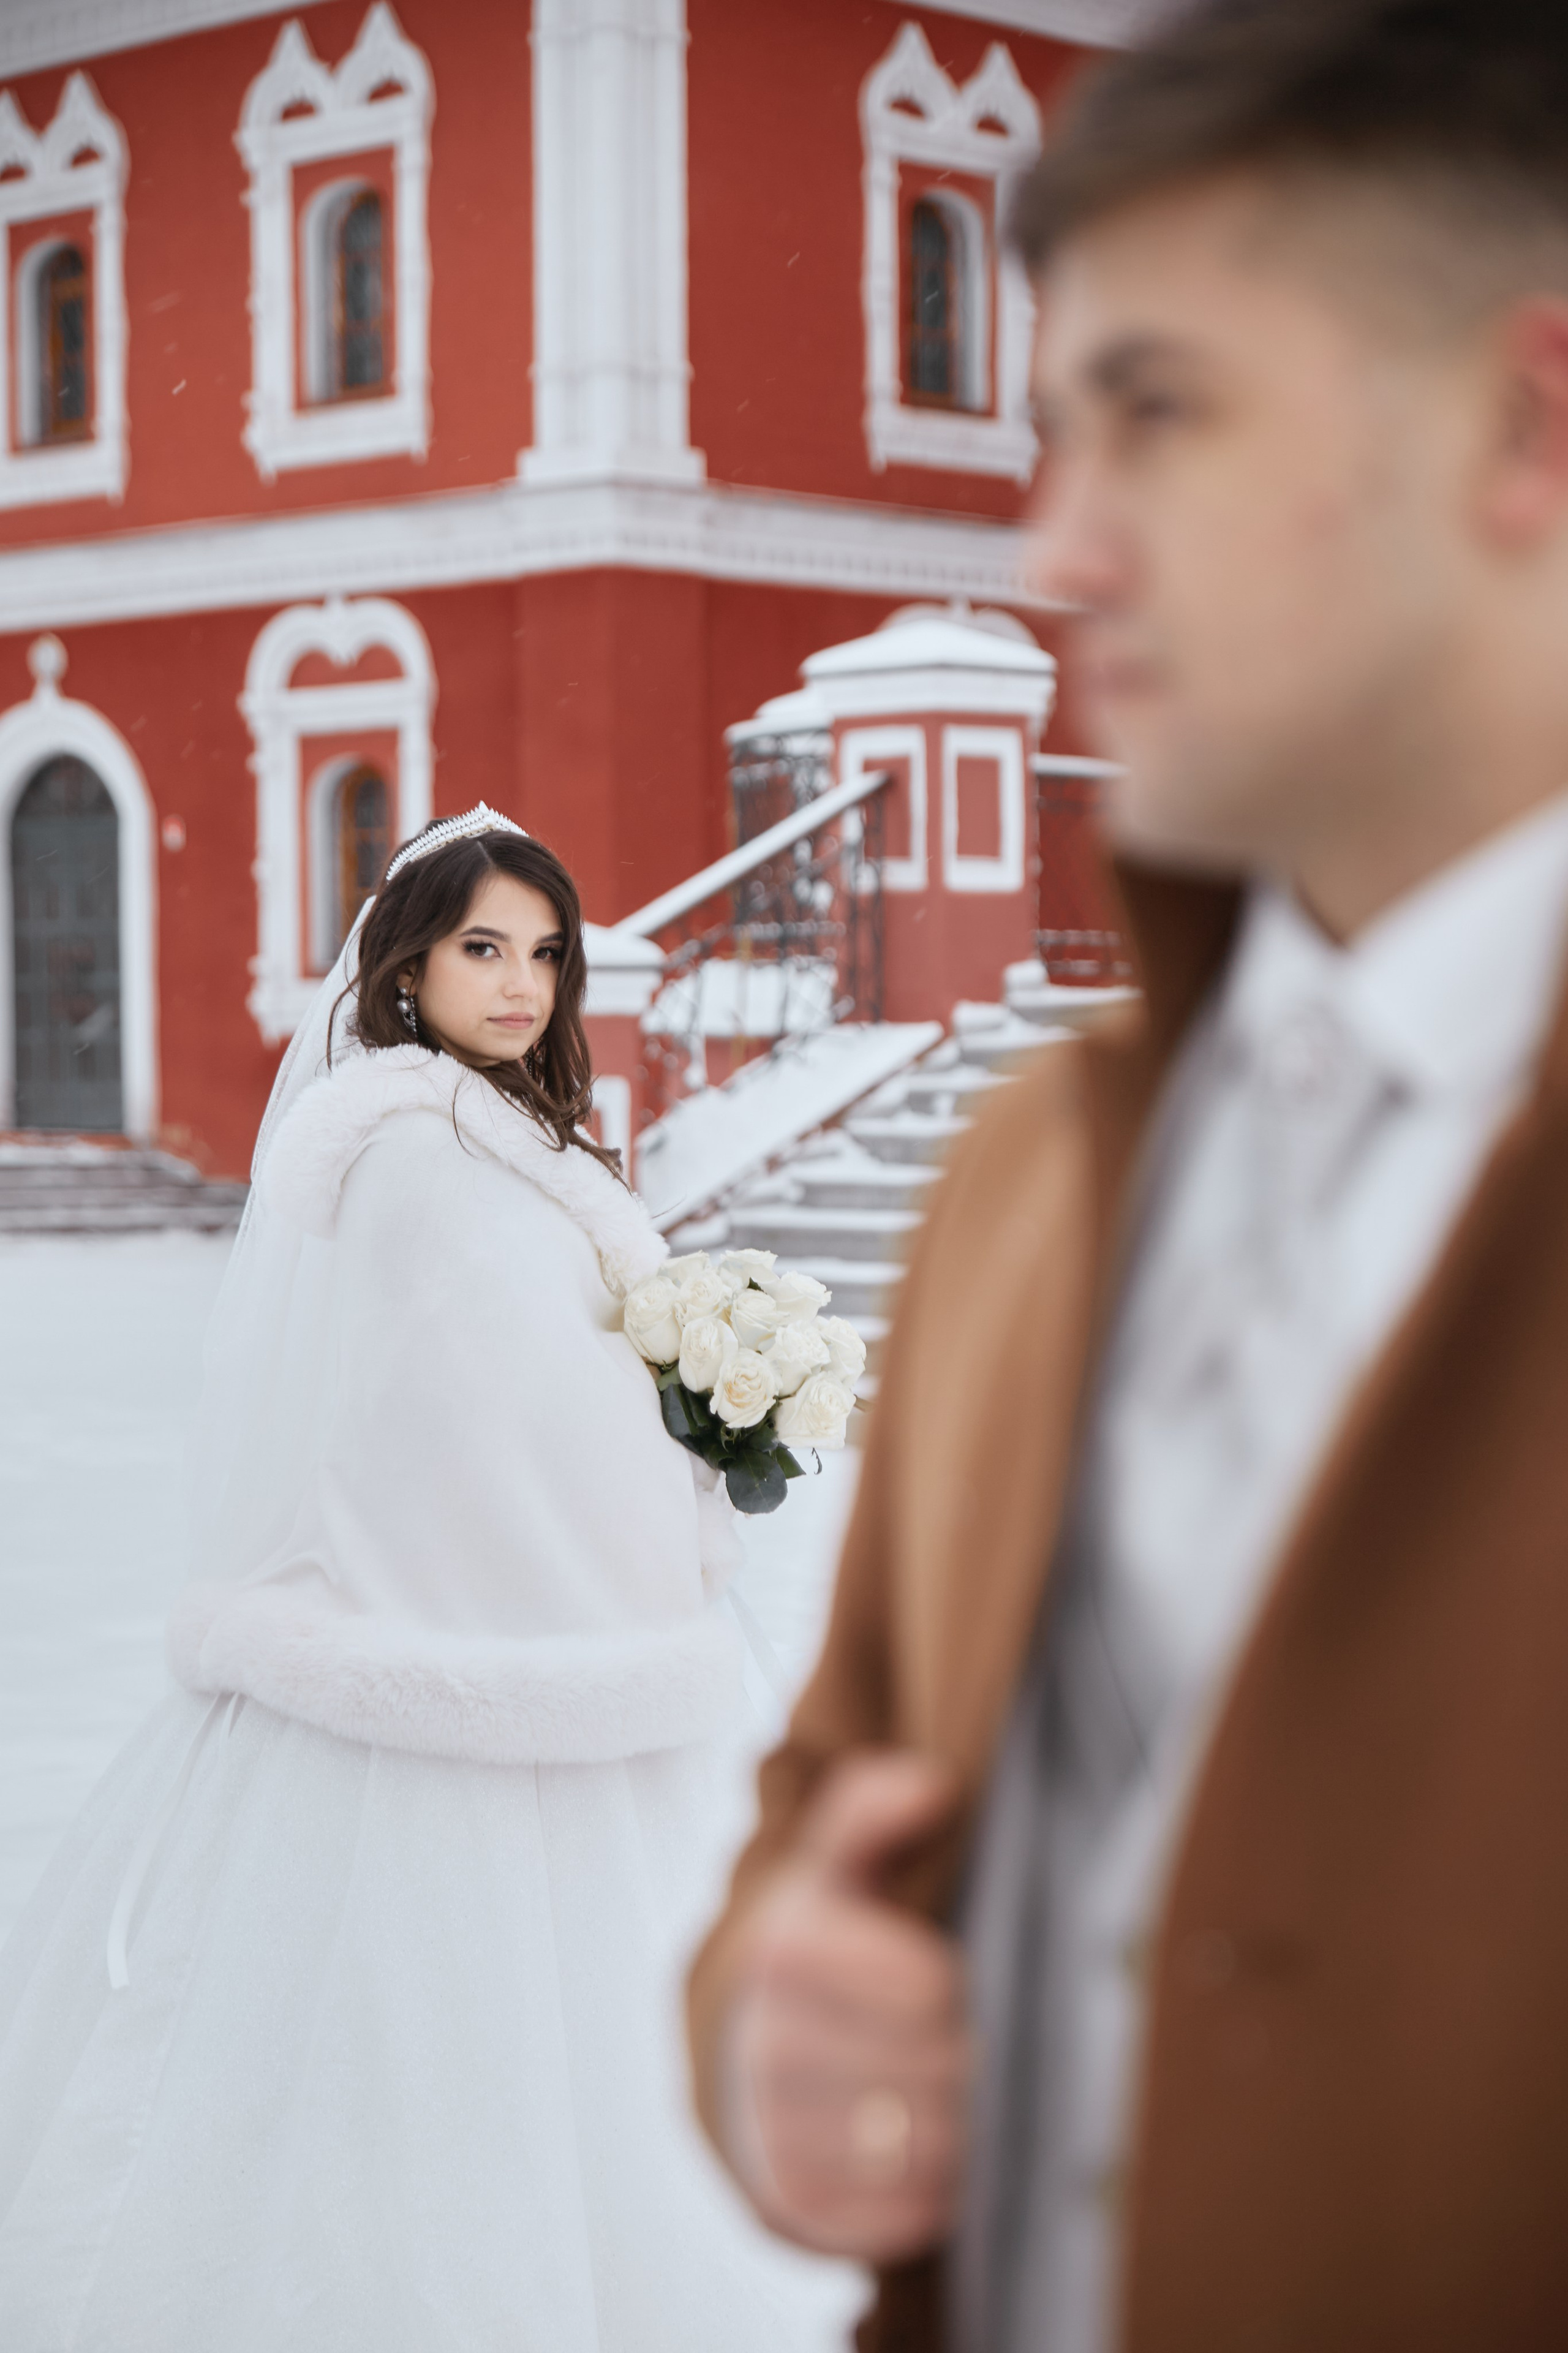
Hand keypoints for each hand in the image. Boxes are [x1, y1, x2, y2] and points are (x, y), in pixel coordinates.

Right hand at [719, 1749, 968, 2262]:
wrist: (718, 2041)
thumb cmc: (800, 1946)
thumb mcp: (826, 1863)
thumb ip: (870, 1809)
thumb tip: (932, 1785)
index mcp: (781, 1953)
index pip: (925, 1985)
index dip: (951, 1988)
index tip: (941, 1984)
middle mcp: (763, 2045)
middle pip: (932, 2070)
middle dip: (960, 2060)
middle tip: (957, 2052)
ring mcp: (766, 2138)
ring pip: (918, 2149)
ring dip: (954, 2133)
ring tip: (947, 2106)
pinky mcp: (780, 2211)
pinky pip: (891, 2222)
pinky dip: (927, 2200)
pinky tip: (923, 2163)